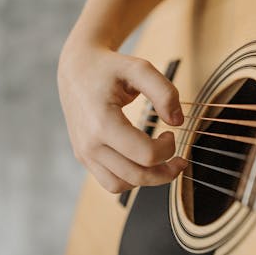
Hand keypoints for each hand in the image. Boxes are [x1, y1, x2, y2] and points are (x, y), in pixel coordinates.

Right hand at [58, 43, 187, 192]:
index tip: (170, 133)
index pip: (145, 154)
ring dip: (147, 180)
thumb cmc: (109, 68)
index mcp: (102, 122)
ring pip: (121, 186)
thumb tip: (178, 122)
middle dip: (165, 172)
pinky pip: (109, 182)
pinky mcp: (83, 156)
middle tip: (179, 160)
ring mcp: (84, 152)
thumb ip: (164, 92)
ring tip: (161, 164)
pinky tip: (141, 162)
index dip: (168, 149)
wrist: (76, 69)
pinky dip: (129, 179)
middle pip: (136, 176)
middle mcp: (89, 143)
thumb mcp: (140, 69)